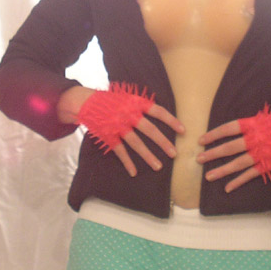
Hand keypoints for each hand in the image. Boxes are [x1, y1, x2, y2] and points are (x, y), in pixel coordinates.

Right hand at [58, 83, 184, 176]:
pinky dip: (127, 162)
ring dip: (148, 156)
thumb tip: (163, 116)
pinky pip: (119, 151)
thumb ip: (143, 106)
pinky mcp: (108, 136)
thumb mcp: (128, 97)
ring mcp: (118, 126)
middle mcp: (128, 114)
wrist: (87, 102)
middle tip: (174, 153)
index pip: (158, 111)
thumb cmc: (113, 100)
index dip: (171, 121)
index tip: (183, 130)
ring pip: (136, 143)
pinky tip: (134, 172)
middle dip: (163, 142)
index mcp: (136, 102)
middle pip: (149, 129)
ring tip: (158, 166)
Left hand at [197, 119, 258, 192]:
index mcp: (254, 125)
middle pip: (230, 147)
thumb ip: (249, 122)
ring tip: (208, 176)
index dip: (214, 135)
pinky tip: (227, 188)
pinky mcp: (268, 165)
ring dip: (222, 170)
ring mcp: (262, 154)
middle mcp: (256, 140)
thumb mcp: (265, 118)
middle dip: (213, 153)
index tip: (200, 141)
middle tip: (199, 159)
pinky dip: (239, 182)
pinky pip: (251, 174)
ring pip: (239, 163)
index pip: (229, 128)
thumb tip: (232, 127)